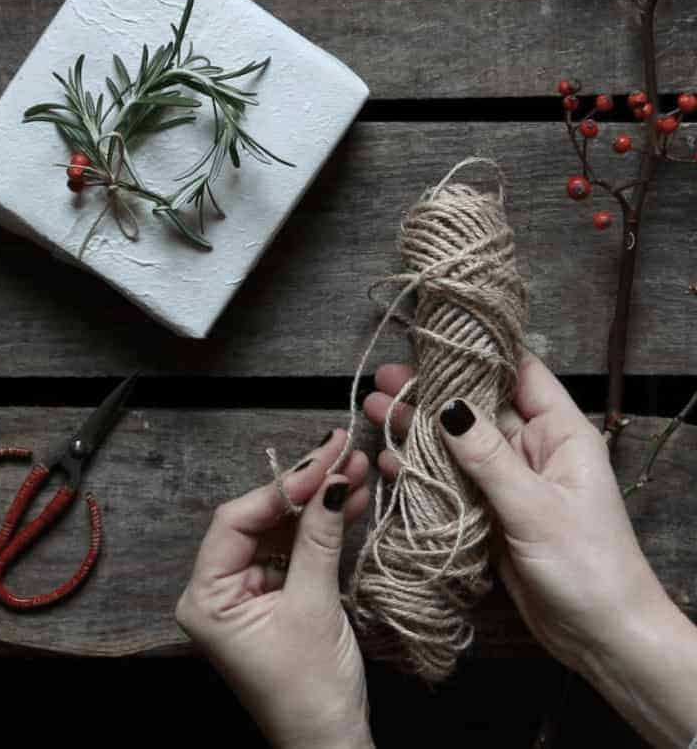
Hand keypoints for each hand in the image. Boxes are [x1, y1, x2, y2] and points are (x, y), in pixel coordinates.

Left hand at [174, 430, 374, 748]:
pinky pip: (294, 550)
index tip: (323, 460)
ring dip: (320, 503)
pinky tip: (350, 501)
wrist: (332, 747)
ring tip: (357, 469)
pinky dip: (322, 528)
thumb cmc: (311, 693)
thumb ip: (319, 538)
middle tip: (341, 451)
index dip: (282, 487)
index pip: (236, 520)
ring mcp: (245, 591)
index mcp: (206, 596)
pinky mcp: (272, 595)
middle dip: (305, 488)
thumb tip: (332, 482)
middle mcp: (217, 589)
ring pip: (280, 529)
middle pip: (259, 518)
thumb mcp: (314, 606)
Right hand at [362, 352, 669, 674]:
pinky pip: (452, 480)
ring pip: (458, 443)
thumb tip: (448, 405)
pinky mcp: (492, 511)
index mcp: (560, 434)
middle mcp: (534, 449)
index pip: (518, 373)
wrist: (602, 639)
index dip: (478, 353)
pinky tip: (390, 461)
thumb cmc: (589, 568)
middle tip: (385, 378)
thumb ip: (487, 455)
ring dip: (418, 429)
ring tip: (374, 410)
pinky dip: (422, 470)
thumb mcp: (534, 506)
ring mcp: (511, 481)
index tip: (434, 338)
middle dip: (431, 391)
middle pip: (477, 407)